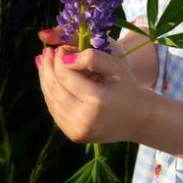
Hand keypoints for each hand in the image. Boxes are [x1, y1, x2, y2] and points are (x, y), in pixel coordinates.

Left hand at [36, 42, 153, 145]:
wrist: (138, 119)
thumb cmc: (128, 88)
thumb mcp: (117, 67)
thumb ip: (93, 58)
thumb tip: (65, 57)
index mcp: (97, 101)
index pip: (65, 76)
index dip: (59, 59)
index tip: (59, 47)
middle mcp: (84, 119)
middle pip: (54, 89)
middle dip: (47, 68)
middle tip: (46, 52)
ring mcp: (77, 130)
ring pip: (51, 101)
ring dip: (45, 80)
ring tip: (44, 63)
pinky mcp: (74, 135)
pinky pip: (55, 112)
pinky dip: (51, 95)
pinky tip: (51, 81)